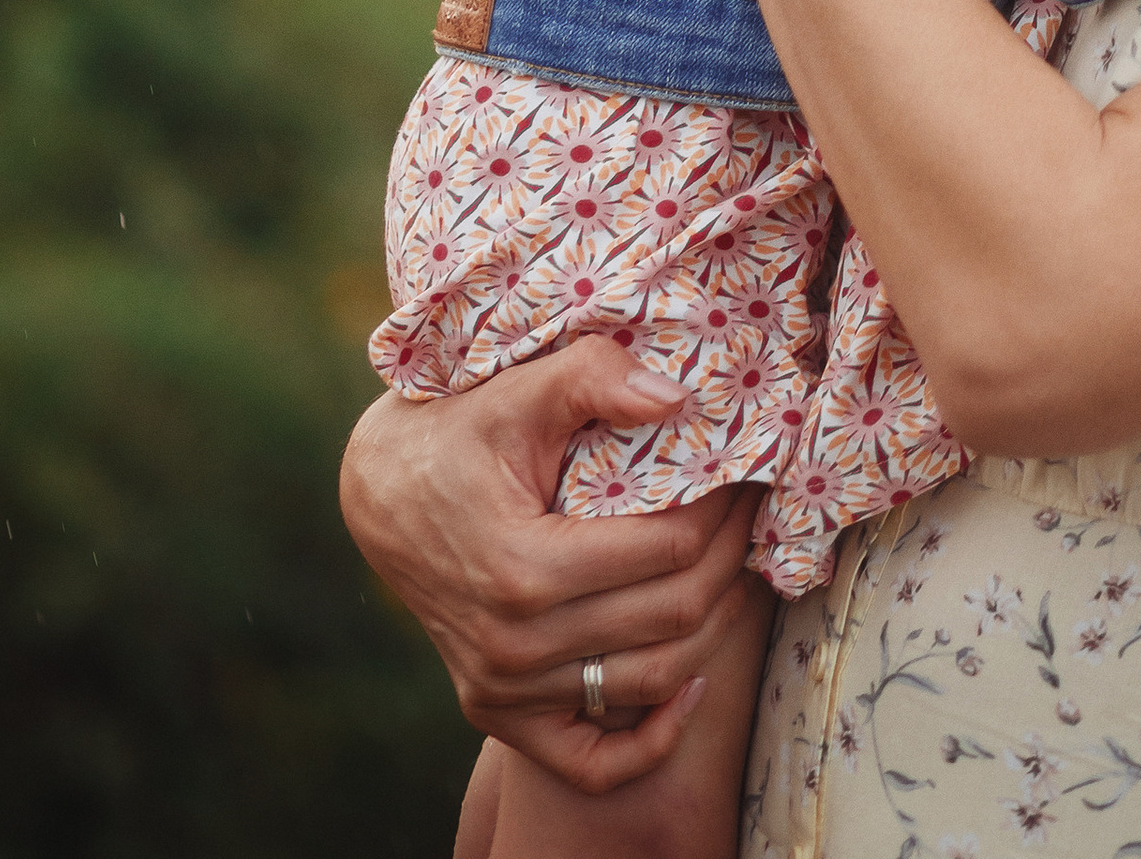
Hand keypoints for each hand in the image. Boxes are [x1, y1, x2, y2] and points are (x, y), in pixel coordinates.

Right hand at [338, 342, 756, 786]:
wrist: (383, 493)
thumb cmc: (458, 431)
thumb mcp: (519, 389)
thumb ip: (594, 378)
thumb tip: (678, 399)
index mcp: (524, 569)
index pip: (668, 551)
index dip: (724, 509)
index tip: (747, 469)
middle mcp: (514, 646)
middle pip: (672, 616)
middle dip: (732, 558)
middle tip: (757, 510)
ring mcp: (503, 690)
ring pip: (650, 681)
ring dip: (713, 628)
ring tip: (741, 568)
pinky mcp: (497, 713)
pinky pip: (590, 761)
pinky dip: (651, 739)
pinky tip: (694, 684)